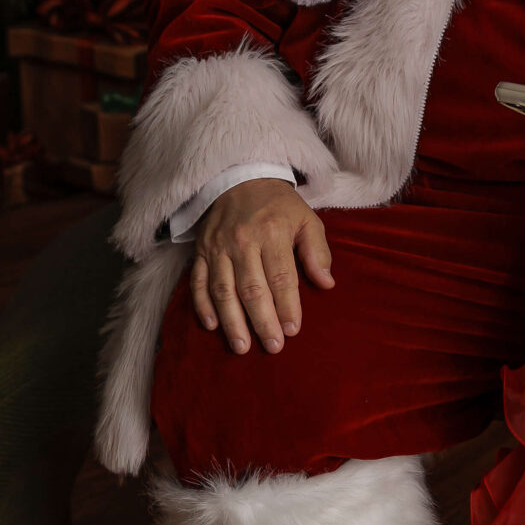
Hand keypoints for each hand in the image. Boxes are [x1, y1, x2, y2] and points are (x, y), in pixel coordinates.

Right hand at [191, 178, 333, 355]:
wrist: (239, 178)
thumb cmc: (278, 205)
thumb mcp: (307, 219)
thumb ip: (317, 252)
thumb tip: (326, 284)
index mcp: (272, 233)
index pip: (281, 276)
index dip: (287, 306)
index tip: (293, 330)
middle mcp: (242, 242)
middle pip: (251, 288)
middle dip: (262, 321)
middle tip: (272, 347)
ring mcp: (217, 247)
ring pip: (223, 290)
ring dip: (232, 321)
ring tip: (242, 347)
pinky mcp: (200, 251)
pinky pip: (198, 281)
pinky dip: (202, 305)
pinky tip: (212, 326)